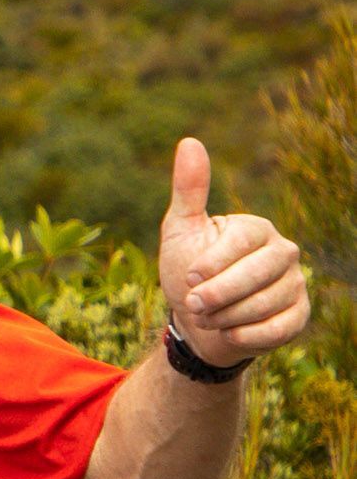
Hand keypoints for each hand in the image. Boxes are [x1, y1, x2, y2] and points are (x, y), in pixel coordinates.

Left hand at [158, 136, 309, 367]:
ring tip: (207, 317)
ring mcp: (295, 284)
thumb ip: (189, 191)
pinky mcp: (298, 315)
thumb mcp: (181, 231)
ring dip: (226, 318)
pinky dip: (247, 336)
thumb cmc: (189, 272)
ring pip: (265, 304)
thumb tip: (190, 142)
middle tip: (192, 305)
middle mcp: (283, 252)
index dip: (212, 263)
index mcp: (257, 229)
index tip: (189, 276)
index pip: (242, 242)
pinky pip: (280, 328)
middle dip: (218, 295)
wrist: (198, 323)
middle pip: (257, 273)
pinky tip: (229, 333)